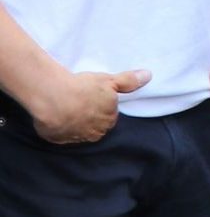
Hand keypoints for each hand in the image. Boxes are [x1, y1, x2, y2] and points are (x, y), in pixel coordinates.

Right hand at [23, 67, 149, 143]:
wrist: (54, 98)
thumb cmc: (84, 88)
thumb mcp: (110, 81)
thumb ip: (130, 81)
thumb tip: (148, 76)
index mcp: (108, 121)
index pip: (110, 117)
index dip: (103, 106)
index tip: (95, 98)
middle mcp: (94, 133)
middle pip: (96, 126)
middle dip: (91, 116)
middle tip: (82, 101)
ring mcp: (75, 138)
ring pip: (79, 131)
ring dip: (75, 123)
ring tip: (68, 107)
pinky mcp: (57, 140)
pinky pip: (61, 135)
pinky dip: (60, 127)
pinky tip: (57, 115)